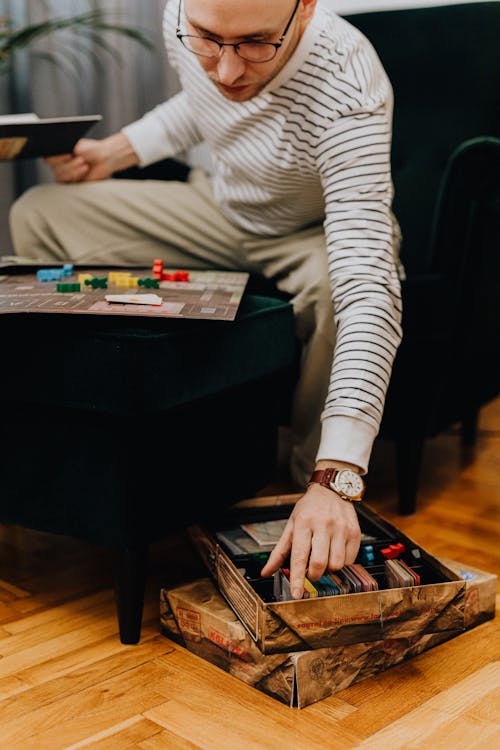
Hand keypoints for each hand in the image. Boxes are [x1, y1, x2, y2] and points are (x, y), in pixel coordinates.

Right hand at [44, 132, 138, 183]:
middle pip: (55, 169)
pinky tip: (84, 171)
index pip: (47, 158)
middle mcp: (59, 163)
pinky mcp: (72, 182)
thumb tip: (66, 153)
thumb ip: (69, 149)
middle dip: (70, 165)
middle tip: (82, 159)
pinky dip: (76, 176)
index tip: (70, 155)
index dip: (56, 158)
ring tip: (85, 165)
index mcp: (58, 153)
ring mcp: (65, 173)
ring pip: (60, 176)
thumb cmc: (92, 150)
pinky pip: (67, 183)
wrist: (105, 159)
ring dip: (73, 171)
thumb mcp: (80, 146)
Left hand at [260, 484, 360, 598]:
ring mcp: (341, 528)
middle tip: (310, 572)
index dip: (297, 578)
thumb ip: (279, 551)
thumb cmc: (309, 509)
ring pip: (337, 564)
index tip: (296, 594)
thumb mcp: (291, 525)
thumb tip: (266, 572)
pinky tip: (335, 553)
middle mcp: (324, 525)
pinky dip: (341, 563)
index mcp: (304, 523)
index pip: (299, 556)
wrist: (331, 490)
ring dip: (328, 569)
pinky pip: (350, 560)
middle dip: (314, 575)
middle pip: (320, 563)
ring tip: (324, 559)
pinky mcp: (355, 532)